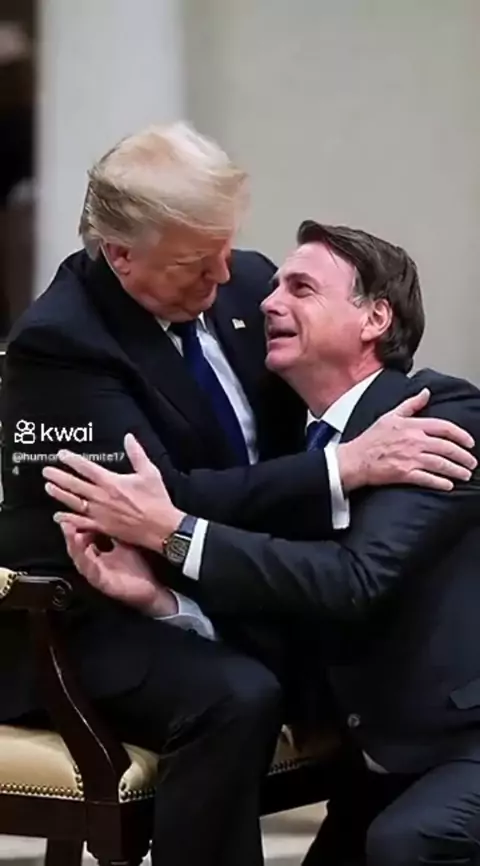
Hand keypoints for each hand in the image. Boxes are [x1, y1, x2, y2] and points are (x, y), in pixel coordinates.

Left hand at [43, 433, 184, 550]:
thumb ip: (137, 454)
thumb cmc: (156, 500)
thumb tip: (129, 438)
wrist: (161, 527)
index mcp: (111, 482)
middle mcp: (102, 497)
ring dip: (59, 494)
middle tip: (47, 471)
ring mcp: (100, 513)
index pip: (86, 468)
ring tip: (48, 488)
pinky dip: (68, 519)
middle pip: (75, 484)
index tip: (62, 455)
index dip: (72, 460)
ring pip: (74, 502)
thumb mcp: (149, 472)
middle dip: (59, 476)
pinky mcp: (102, 526)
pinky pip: (81, 522)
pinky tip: (58, 516)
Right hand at [59, 522, 177, 615]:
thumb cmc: (136, 568)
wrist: (150, 590)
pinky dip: (88, 562)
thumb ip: (112, 530)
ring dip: (75, 547)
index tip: (70, 512)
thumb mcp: (123, 543)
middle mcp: (92, 565)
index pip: (81, 537)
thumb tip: (105, 510)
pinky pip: (93, 572)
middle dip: (70, 534)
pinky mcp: (103, 584)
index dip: (75, 526)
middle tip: (64, 521)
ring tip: (72, 534)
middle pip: (76, 548)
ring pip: (81, 560)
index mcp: (95, 554)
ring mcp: (96, 575)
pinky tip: (87, 552)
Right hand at [338, 388, 476, 491]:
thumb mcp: (390, 415)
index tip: (469, 442)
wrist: (355, 459)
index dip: (461, 435)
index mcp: (412, 426)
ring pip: (441, 464)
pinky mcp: (404, 473)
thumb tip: (426, 392)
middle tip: (471, 463)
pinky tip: (448, 485)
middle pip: (447, 448)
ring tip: (465, 475)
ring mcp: (410, 458)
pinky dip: (440, 483)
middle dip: (463, 456)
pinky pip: (428, 479)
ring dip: (456, 471)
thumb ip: (411, 404)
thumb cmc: (370, 439)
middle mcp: (414, 441)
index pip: (444, 428)